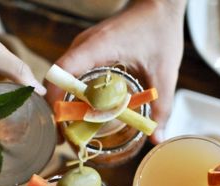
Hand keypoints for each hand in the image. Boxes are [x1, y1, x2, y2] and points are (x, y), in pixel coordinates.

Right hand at [46, 0, 185, 143]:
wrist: (158, 5)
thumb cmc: (160, 31)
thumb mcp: (165, 72)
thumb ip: (162, 106)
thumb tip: (157, 137)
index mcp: (98, 46)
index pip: (62, 71)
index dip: (54, 98)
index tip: (58, 124)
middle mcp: (83, 46)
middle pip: (56, 79)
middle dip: (56, 109)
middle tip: (65, 138)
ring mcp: (83, 47)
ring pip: (61, 78)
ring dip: (62, 102)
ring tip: (70, 130)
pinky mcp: (87, 51)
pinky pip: (71, 74)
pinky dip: (71, 94)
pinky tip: (82, 112)